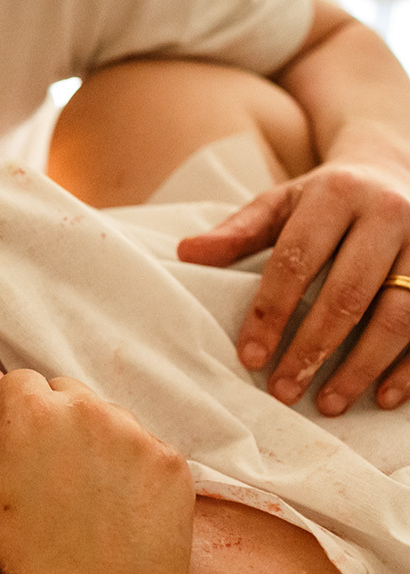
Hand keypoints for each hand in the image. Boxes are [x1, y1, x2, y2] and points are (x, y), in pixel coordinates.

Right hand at [0, 366, 193, 573]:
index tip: (19, 454)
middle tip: (52, 476)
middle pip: (64, 390)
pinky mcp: (171, 459)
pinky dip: (129, 463)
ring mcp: (137, 433)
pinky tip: (117, 503)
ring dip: (93, 438)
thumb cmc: (30, 555)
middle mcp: (90, 410)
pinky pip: (142, 442)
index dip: (13, 416)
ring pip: (105, 413)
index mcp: (35, 413)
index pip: (19, 380)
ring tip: (86, 494)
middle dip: (54, 420)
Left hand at [178, 160, 409, 415]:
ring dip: (362, 366)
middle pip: (347, 294)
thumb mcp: (279, 204)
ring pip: (398, 314)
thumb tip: (186, 253)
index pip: (296, 260)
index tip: (250, 357)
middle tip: (284, 391)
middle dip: (312, 348)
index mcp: (335, 195)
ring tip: (328, 403)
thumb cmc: (323, 199)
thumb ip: (237, 232)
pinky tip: (384, 397)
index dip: (271, 312)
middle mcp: (387, 214)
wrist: (392, 170)